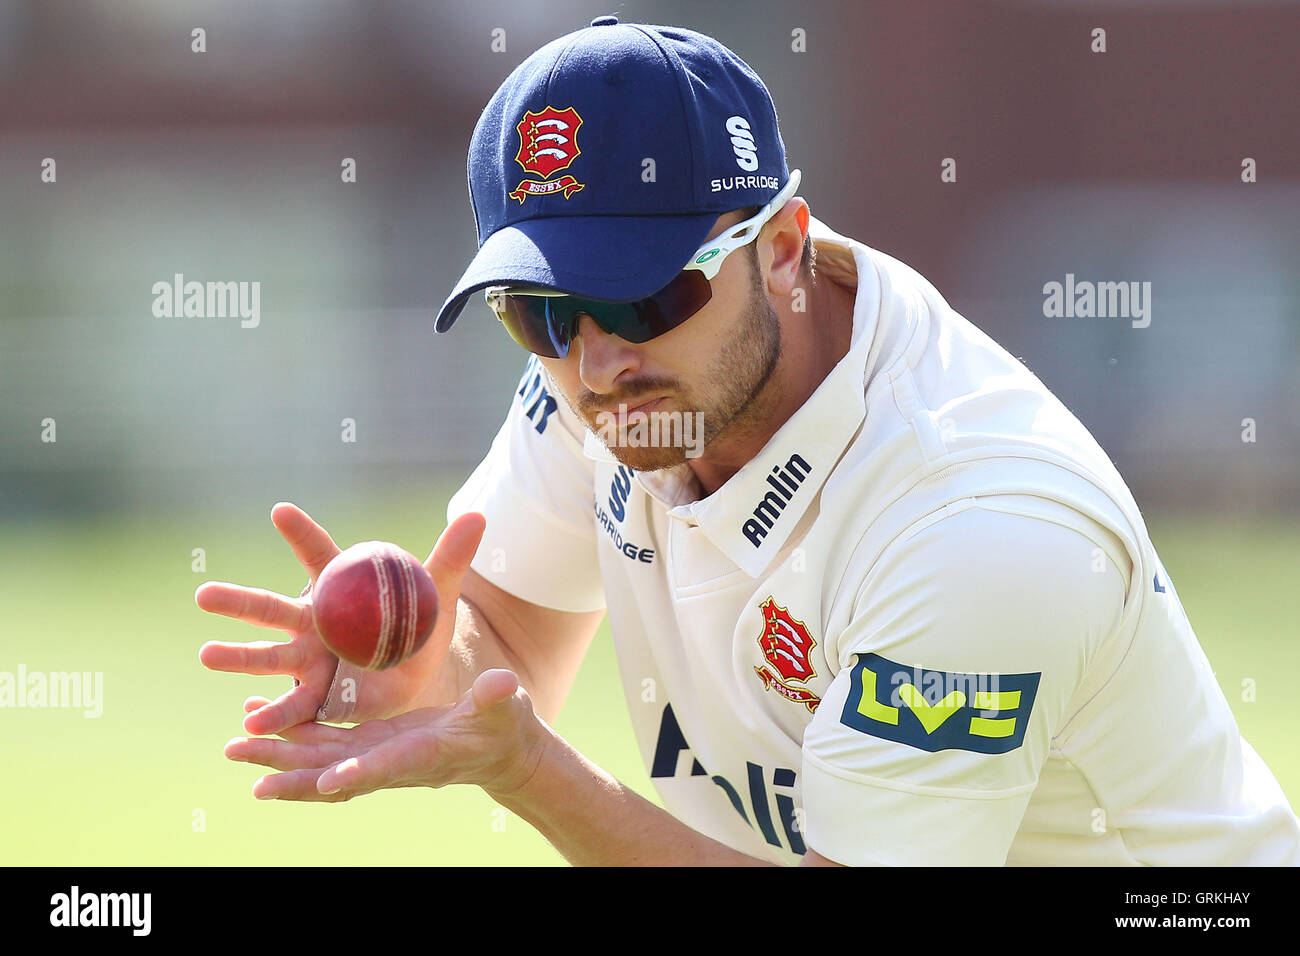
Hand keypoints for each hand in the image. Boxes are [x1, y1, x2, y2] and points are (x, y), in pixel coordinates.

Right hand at [196, 502, 485, 734]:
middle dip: (239, 602)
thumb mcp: (438, 592)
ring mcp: (309, 660)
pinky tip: (248, 722)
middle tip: (204, 594)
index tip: (280, 510)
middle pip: (273, 609)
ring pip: (269, 659)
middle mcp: (314, 622)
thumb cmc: (418, 623)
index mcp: (339, 588)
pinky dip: (271, 714)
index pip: (319, 556)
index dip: (301, 534)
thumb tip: (478, 516)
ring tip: (207, 655)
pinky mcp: (316, 697)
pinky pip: (292, 707)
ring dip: (239, 658)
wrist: (416, 672)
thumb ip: (452, 557)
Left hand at [226, 668, 545, 800]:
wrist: (496, 748)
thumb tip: (503, 683)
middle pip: (334, 775)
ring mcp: (374, 755)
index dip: (361, 775)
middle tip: (249, 771)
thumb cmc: (505, 724)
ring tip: (235, 746)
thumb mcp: (505, 706)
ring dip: (277, 756)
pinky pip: (321, 743)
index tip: (331, 783)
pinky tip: (261, 716)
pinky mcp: (368, 743)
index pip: (389, 768)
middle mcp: (389, 762)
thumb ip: (499, 697)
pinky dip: (290, 734)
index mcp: (423, 754)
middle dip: (291, 774)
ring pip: (317, 761)